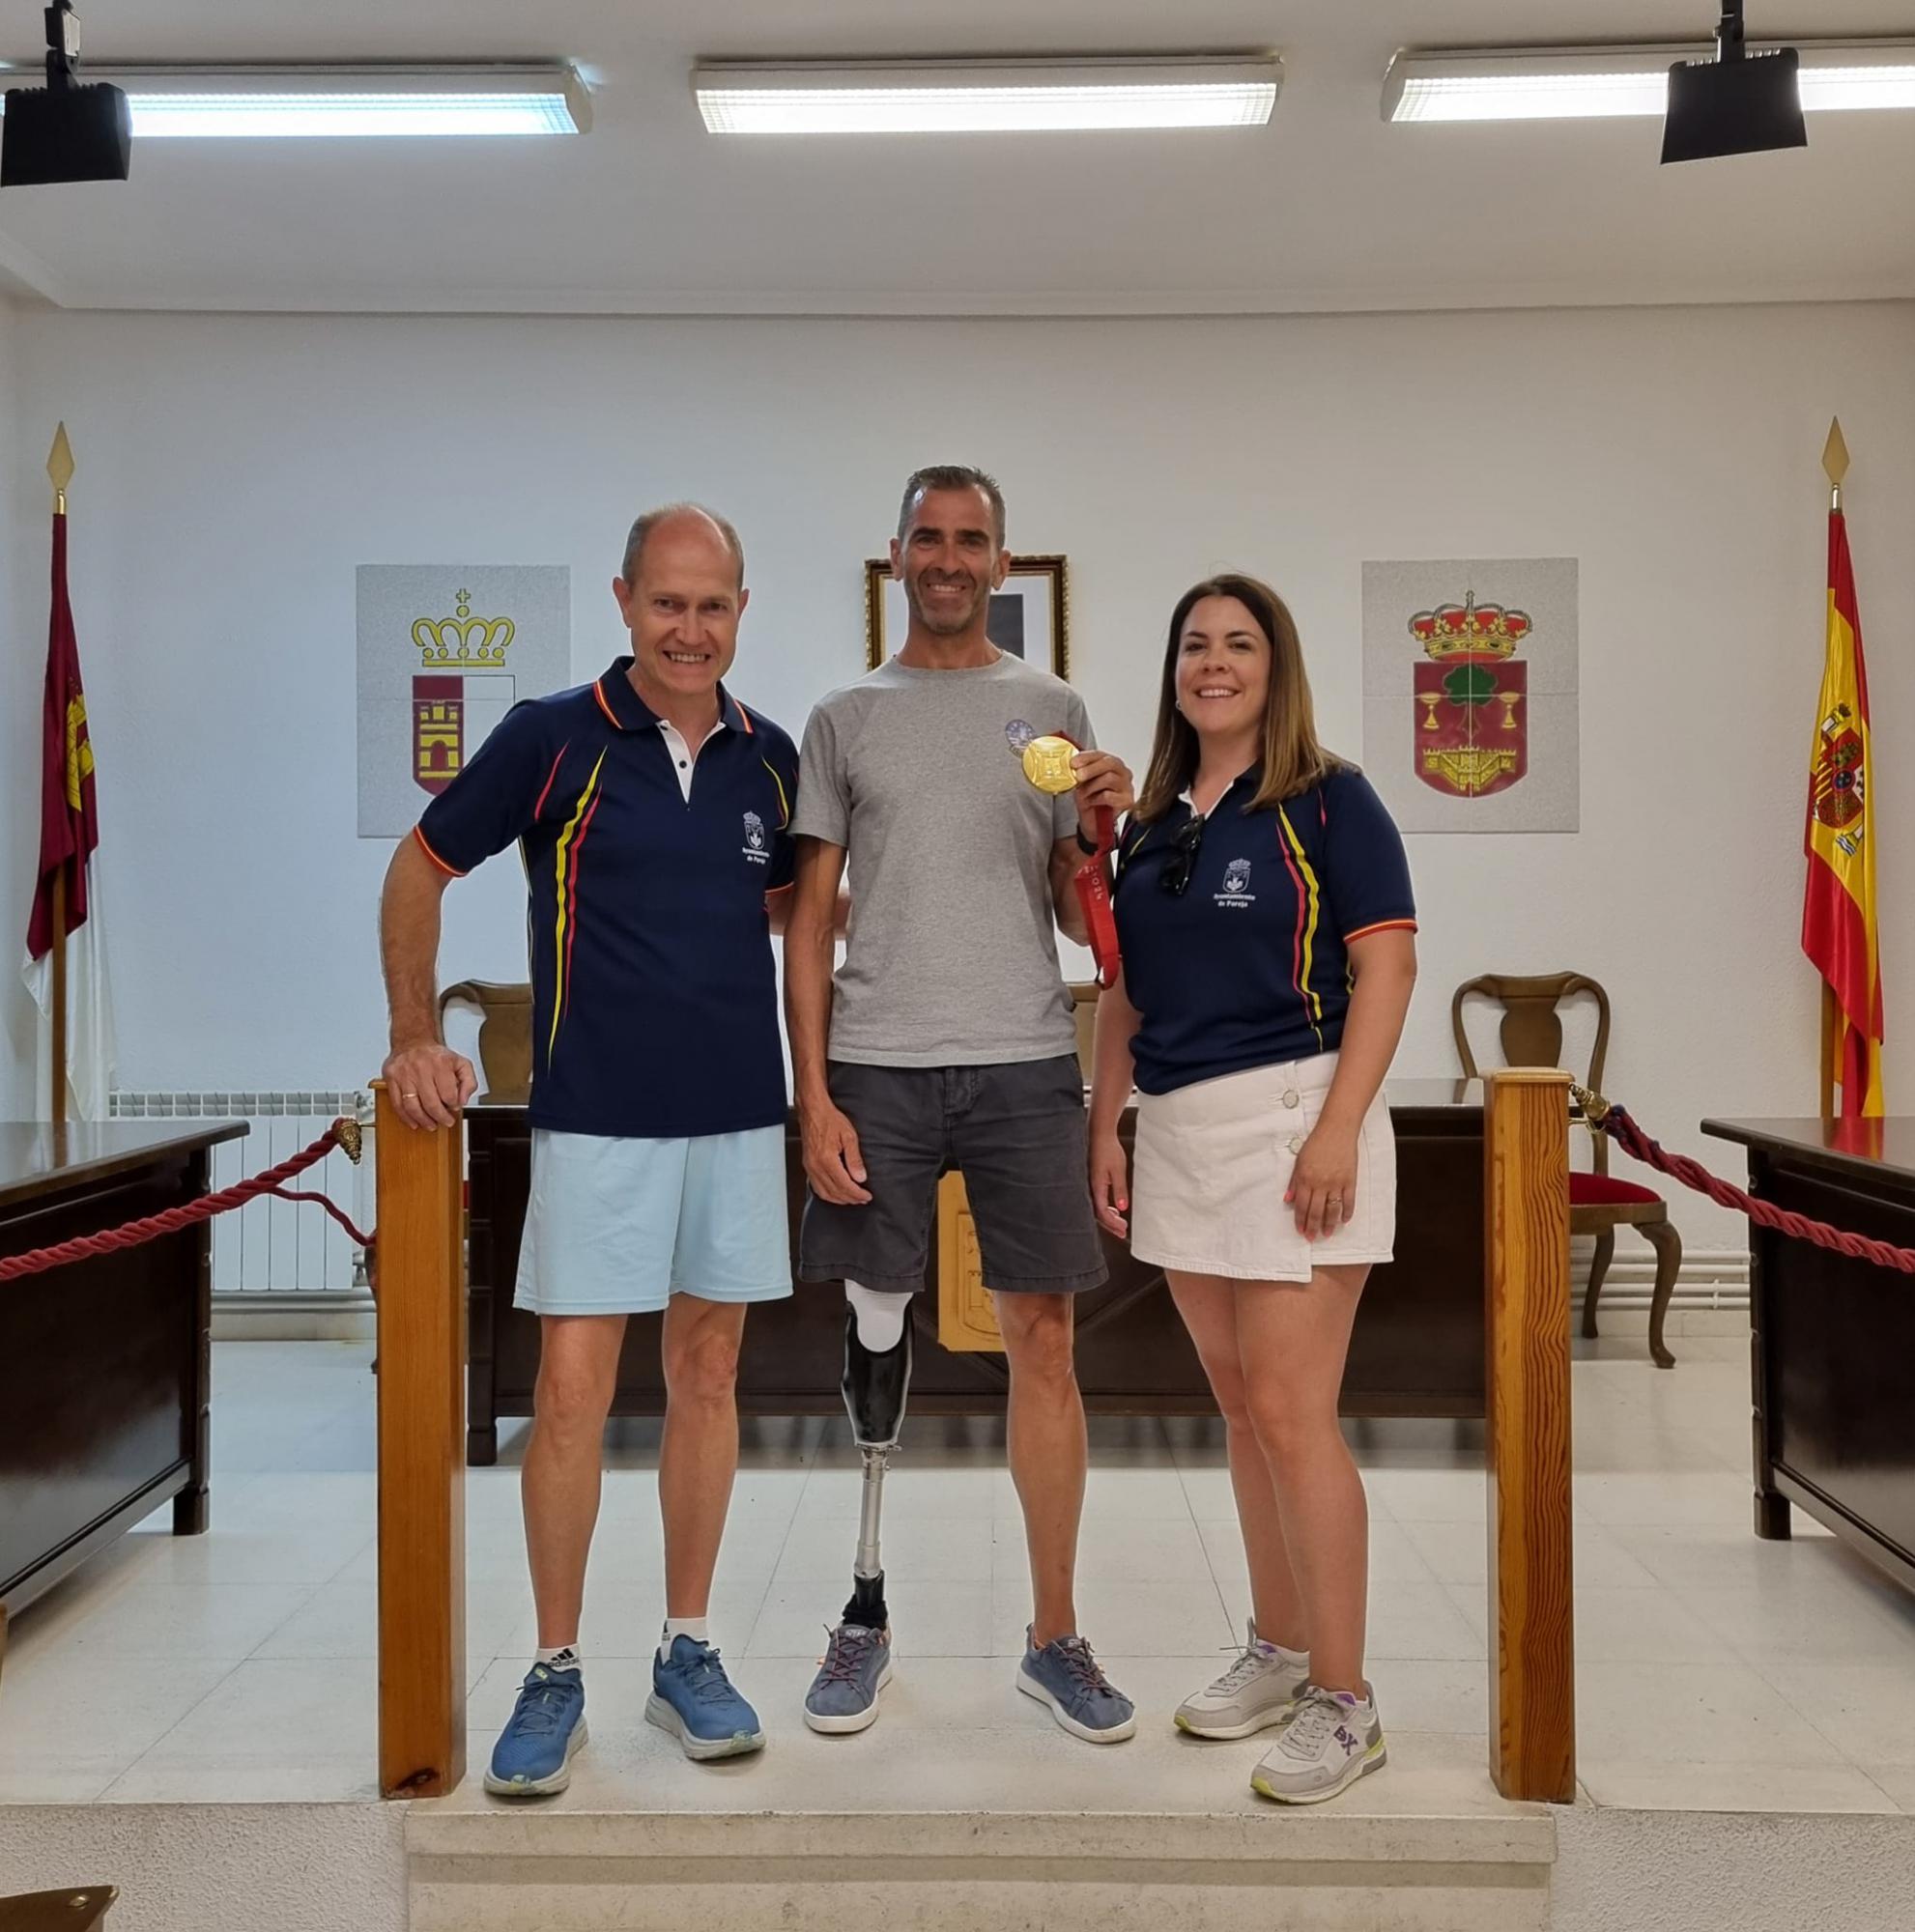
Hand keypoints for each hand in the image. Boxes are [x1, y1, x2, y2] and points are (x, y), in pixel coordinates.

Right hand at [382, 1040, 476, 1130]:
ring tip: (431, 1125)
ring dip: (423, 1120)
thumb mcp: (461, 1063)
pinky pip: (397, 1104)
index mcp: (440, 1064)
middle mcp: (421, 1068)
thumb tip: (463, 1100)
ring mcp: (404, 1075)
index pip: (448, 1094)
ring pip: (412, 1106)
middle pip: (431, 1103)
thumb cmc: (436, 1056)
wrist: (413, 1041)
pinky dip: (405, 1117)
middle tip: (446, 1121)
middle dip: (440, 1117)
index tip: (454, 1109)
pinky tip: (414, 1122)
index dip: (453, 1105)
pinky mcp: (391, 1079)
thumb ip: (469, 1082)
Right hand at [800, 1097, 872, 1205]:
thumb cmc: (830, 1119)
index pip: (845, 1185)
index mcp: (827, 1159)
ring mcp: (809, 1167)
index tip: (867, 1196)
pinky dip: (828, 1194)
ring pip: (824, 1193)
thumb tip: (861, 1177)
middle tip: (863, 1199)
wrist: (813, 1111)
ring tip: (852, 1199)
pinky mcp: (807, 1165)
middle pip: (835, 1192)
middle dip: (851, 1198)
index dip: (857, 1194)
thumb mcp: (849, 1136)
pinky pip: (816, 1187)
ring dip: (839, 1199)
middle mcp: (816, 1166)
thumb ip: (855, 1159)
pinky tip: (836, 1193)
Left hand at [1070, 750, 1134, 844]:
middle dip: (1091, 769)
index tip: (1074, 763)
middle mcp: (1122, 772)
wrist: (1093, 822)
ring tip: (1083, 794)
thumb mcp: (1081, 783)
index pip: (1100, 755)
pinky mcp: (1127, 801)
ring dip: (1091, 786)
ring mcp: (1127, 786)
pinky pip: (1109, 795)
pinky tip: (1092, 802)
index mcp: (1111, 764)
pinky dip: (1096, 798)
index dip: (1086, 757)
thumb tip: (1071, 766)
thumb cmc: (1089, 799)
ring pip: (1109, 778)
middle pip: (1109, 763)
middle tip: (1078, 776)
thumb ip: (1080, 772)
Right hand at [1089, 1131, 1129, 1237]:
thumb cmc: (1108, 1148)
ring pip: (1095, 1207)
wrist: (1099, 1133)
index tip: (1123, 1229)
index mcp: (1095, 1186)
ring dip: (1107, 1216)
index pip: (1102, 1211)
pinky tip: (1113, 1207)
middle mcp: (1089, 1187)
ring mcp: (1088, 1183)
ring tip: (1120, 1222)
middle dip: (1110, 1224)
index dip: (1112, 1223)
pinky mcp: (1090, 1180)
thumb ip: (1119, 1189)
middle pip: (1097, 1213)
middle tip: (1122, 1232)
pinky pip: (1095, 1199)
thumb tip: (1122, 1208)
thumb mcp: (1118, 1169)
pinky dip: (1104, 1207)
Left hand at [1286, 1123, 1358, 1240]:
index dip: (1300, 1220)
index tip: (1300, 1230)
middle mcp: (1320, 1183)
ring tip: (1327, 1233)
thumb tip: (1288, 1200)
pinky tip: (1344, 1220)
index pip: (1302, 1205)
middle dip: (1313, 1227)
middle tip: (1312, 1238)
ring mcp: (1336, 1183)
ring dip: (1329, 1224)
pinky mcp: (1350, 1180)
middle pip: (1316, 1211)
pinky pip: (1349, 1201)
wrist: (1337, 1130)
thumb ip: (1294, 1182)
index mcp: (1306, 1178)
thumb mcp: (1299, 1161)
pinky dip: (1347, 1212)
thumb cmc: (1316, 1143)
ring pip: (1332, 1210)